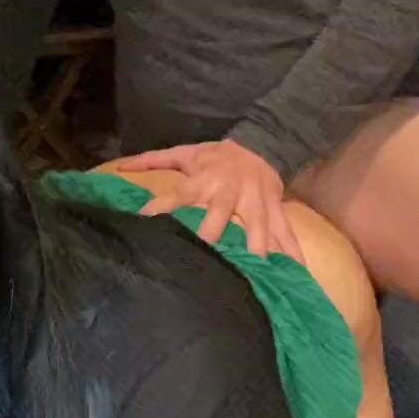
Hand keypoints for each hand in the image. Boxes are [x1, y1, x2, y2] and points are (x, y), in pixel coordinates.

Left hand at [115, 140, 304, 262]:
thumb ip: (152, 161)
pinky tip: (298, 275)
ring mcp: (256, 202)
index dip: (162, 205)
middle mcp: (230, 191)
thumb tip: (120, 166)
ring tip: (256, 271)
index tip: (145, 219)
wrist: (260, 143)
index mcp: (205, 179)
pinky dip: (292, 254)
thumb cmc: (214, 156)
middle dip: (214, 232)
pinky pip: (286, 233)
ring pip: (258, 226)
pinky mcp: (275, 210)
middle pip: (220, 213)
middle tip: (206, 253)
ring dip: (257, 248)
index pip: (179, 194)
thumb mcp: (184, 153)